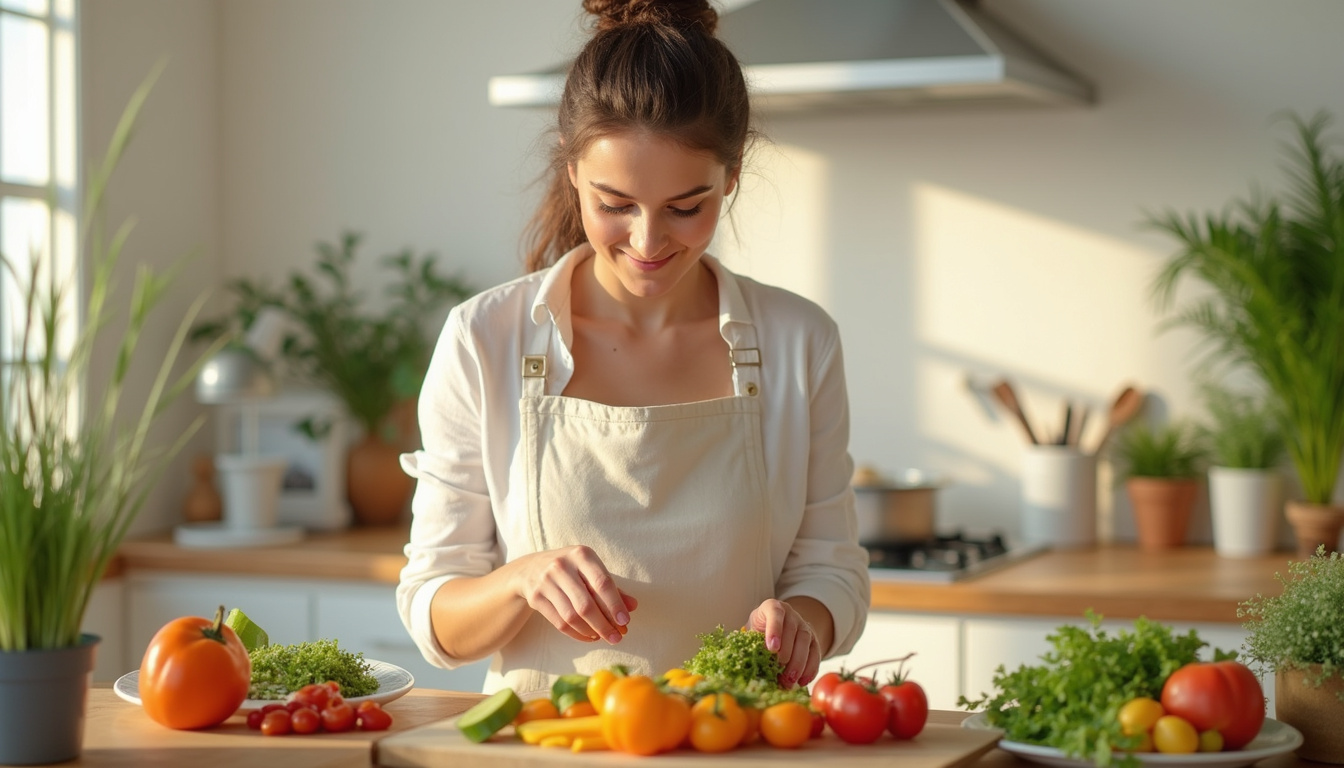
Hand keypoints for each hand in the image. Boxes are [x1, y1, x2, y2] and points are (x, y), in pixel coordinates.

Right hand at [509, 545, 636, 643]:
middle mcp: (562, 566)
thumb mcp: (590, 569)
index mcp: (581, 555)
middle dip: (604, 625)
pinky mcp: (536, 597)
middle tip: (617, 637)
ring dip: (591, 631)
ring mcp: (546, 581)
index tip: (625, 621)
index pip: (602, 583)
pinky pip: (559, 622)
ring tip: (603, 637)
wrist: (530, 568)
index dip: (615, 604)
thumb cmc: (571, 569)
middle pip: (586, 604)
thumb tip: (633, 606)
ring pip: (571, 616)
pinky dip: (577, 633)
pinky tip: (589, 636)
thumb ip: (612, 587)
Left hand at [748, 598, 820, 687]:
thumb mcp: (752, 633)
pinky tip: (802, 681)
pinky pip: (815, 653)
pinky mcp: (813, 639)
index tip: (772, 648)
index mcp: (772, 607)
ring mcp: (803, 626)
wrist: (774, 628)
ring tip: (790, 680)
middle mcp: (790, 614)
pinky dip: (810, 668)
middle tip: (781, 671)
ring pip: (805, 641)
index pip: (775, 613)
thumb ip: (752, 644)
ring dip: (799, 663)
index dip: (774, 630)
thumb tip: (751, 664)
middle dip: (788, 653)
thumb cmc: (759, 631)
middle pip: (792, 630)